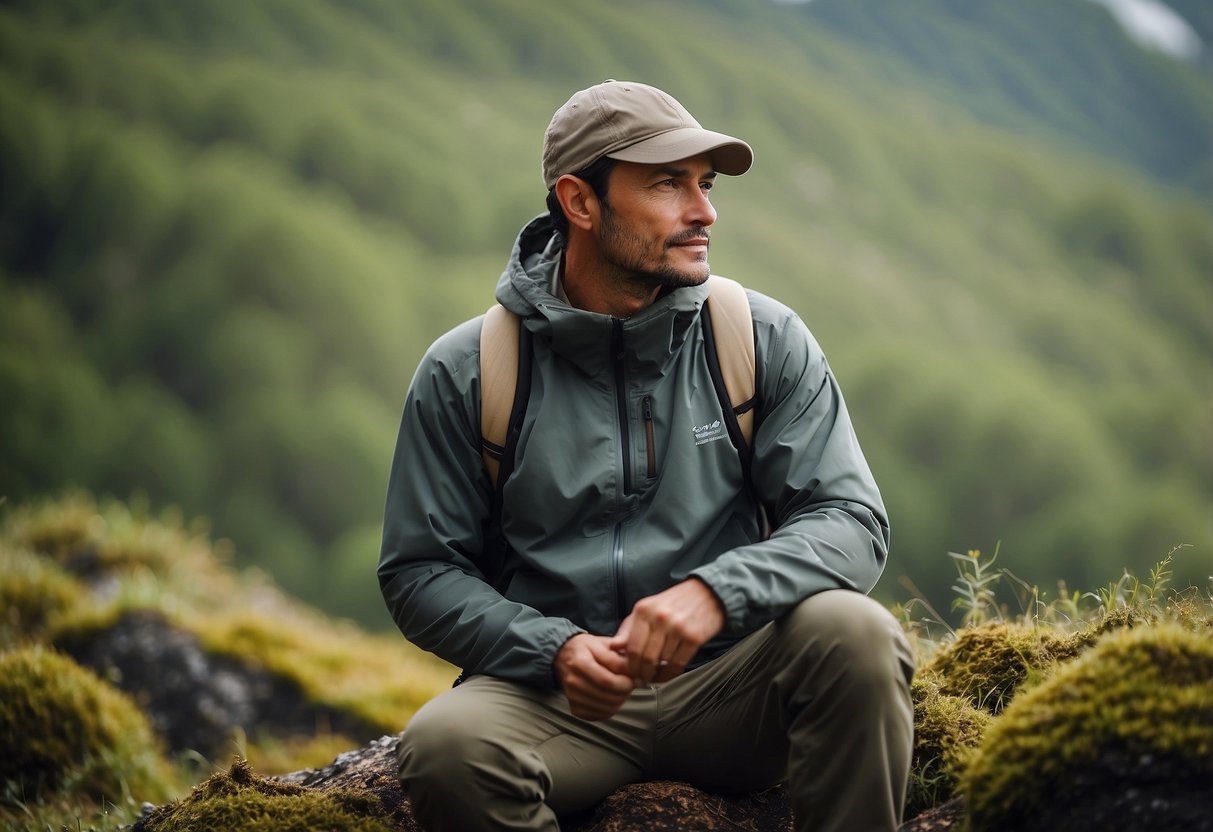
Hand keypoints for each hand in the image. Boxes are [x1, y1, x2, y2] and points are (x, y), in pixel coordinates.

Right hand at [554, 633, 635, 720]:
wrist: (563, 655)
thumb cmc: (586, 648)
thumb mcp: (602, 644)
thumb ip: (618, 658)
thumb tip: (634, 674)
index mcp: (579, 662)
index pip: (608, 681)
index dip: (626, 683)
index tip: (633, 679)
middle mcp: (573, 681)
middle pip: (608, 697)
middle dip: (625, 693)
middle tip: (629, 684)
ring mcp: (572, 697)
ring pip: (605, 709)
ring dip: (620, 701)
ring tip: (621, 690)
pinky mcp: (574, 708)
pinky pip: (598, 716)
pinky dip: (609, 709)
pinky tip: (611, 697)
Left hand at [609, 579, 724, 685]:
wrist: (706, 594)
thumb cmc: (672, 604)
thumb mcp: (647, 610)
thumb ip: (628, 629)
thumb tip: (613, 648)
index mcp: (643, 610)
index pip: (632, 647)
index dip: (630, 666)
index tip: (631, 674)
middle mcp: (660, 618)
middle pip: (646, 658)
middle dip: (642, 674)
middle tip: (642, 680)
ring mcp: (678, 627)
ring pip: (662, 662)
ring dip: (657, 675)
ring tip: (655, 677)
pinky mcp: (694, 637)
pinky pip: (679, 663)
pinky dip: (672, 673)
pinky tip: (669, 673)